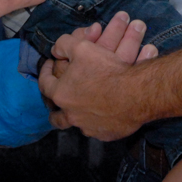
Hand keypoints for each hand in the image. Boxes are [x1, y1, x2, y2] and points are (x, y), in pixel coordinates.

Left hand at [38, 13, 150, 139]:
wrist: (137, 94)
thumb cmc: (107, 70)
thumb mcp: (82, 47)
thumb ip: (64, 46)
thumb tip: (56, 50)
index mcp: (61, 94)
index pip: (44, 84)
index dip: (45, 72)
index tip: (50, 64)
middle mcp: (71, 115)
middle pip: (56, 116)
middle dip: (55, 107)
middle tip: (60, 97)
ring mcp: (88, 127)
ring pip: (75, 123)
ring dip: (75, 115)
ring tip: (81, 107)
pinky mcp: (104, 135)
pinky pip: (95, 129)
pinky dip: (95, 121)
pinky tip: (101, 114)